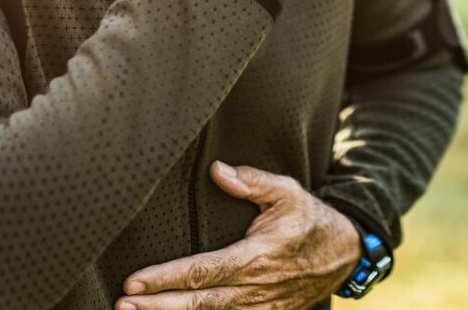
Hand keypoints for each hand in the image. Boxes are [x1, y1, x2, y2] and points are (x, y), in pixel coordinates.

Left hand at [115, 162, 359, 309]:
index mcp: (256, 256)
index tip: (134, 282)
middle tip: (122, 306)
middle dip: (158, 306)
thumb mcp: (286, 191)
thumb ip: (251, 181)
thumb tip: (217, 170)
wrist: (345, 252)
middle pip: (198, 301)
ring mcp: (260, 306)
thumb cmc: (309, 216)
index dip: (166, 278)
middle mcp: (255, 288)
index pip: (202, 270)